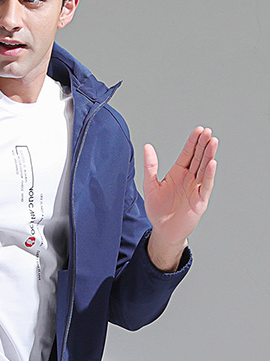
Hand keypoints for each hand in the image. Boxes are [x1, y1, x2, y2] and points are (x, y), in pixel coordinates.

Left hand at [143, 126, 217, 270]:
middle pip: (198, 158)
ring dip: (209, 155)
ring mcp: (196, 188)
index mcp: (178, 172)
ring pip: (204, 168)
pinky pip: (206, 185)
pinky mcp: (200, 200)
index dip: (193, 142)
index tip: (199, 130)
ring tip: (213, 141)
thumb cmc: (158, 210)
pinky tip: (212, 162)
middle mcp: (189, 178)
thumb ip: (150, 166)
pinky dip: (209, 174)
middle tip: (208, 132)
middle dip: (203, 145)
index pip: (187, 153)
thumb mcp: (150, 185)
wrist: (163, 230)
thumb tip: (146, 146)